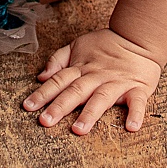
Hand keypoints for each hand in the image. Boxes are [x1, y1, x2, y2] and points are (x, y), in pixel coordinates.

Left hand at [22, 27, 162, 135]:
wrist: (138, 37)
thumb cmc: (106, 45)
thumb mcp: (77, 46)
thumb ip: (58, 60)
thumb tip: (41, 76)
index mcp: (81, 68)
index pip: (58, 81)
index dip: (43, 93)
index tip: (28, 107)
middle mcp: (96, 77)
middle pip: (75, 91)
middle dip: (59, 106)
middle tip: (45, 121)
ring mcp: (117, 83)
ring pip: (101, 98)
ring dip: (90, 113)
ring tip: (79, 129)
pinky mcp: (138, 88)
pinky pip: (137, 102)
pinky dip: (136, 114)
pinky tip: (131, 127)